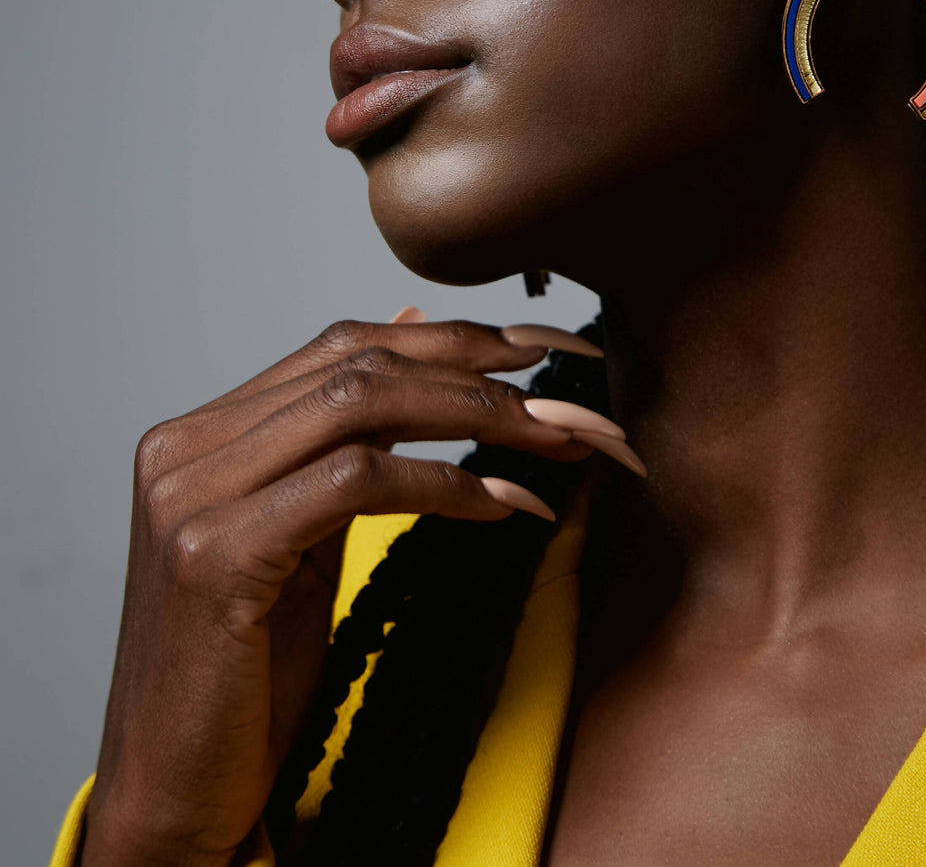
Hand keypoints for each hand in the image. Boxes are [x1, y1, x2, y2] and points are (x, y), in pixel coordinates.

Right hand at [80, 311, 614, 866]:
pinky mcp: (215, 552)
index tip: (537, 345)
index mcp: (202, 434)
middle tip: (566, 388)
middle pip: (357, 365)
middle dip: (476, 371)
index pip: (343, 347)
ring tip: (552, 439)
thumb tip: (412, 322)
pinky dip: (444, 484)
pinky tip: (501, 503)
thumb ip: (344, 440)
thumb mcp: (304, 535)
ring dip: (476, 416)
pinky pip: (357, 481)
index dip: (448, 336)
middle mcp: (185, 448)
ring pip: (361, 405)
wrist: (173, 789)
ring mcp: (191, 494)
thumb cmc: (245, 673)